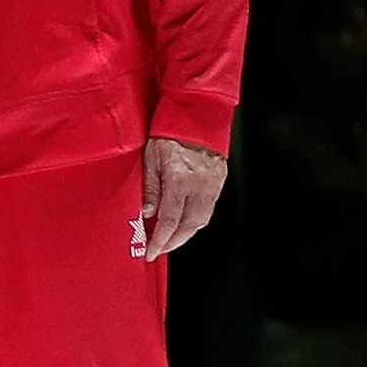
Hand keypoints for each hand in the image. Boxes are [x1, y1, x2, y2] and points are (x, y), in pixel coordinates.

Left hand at [136, 136, 226, 257]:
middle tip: (159, 249)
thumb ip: (150, 188)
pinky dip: (196, 220)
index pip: (170, 220)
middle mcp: (199, 186)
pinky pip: (208, 209)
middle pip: (189, 225)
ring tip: (170, 239)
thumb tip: (147, 214)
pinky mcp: (219, 181)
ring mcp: (212, 185)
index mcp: (180, 180)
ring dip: (186, 233)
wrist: (197, 114)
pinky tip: (185, 222)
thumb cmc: (169, 132)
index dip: (160, 240)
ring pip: (201, 220)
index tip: (151, 252)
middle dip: (174, 242)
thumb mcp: (150, 158)